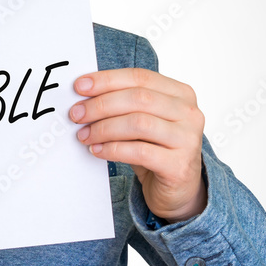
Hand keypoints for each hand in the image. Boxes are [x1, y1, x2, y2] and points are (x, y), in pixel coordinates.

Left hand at [69, 67, 206, 222]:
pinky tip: (97, 150)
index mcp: (180, 93)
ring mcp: (188, 139)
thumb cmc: (156, 149)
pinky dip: (113, 149)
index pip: (140, 77)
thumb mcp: (141, 120)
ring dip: (104, 128)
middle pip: (138, 98)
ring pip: (138, 123)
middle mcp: (189, 113)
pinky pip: (139, 152)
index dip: (107, 79)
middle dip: (101, 104)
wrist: (178, 188)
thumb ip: (121, 104)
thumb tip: (83, 96)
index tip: (80, 86)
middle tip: (77, 114)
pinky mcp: (179, 165)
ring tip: (84, 135)